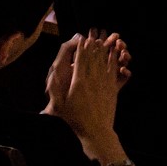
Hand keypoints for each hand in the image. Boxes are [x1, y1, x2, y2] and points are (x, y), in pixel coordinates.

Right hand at [46, 31, 125, 156]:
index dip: (80, 48)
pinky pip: (113, 69)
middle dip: (92, 45)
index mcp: (78, 81)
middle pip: (92, 57)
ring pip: (104, 61)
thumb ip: (55, 89)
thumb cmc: (75, 119)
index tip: (80, 39)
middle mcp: (92, 79)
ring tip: (101, 39)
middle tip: (91, 34)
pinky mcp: (112, 88)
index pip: (79, 59)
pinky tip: (114, 53)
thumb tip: (52, 74)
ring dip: (102, 49)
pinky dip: (113, 59)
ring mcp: (104, 83)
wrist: (96, 131)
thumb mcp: (59, 104)